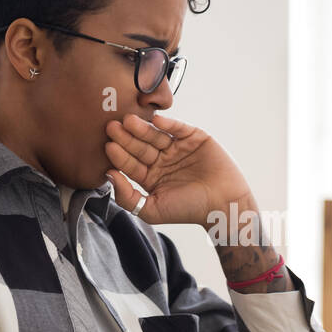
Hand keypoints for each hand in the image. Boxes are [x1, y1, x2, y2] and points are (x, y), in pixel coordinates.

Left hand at [104, 112, 251, 227]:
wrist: (223, 205)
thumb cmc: (188, 211)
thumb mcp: (151, 210)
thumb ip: (127, 197)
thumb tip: (108, 175)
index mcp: (151, 176)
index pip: (130, 163)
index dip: (119, 155)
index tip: (108, 146)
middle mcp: (162, 160)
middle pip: (140, 146)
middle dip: (126, 138)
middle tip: (111, 127)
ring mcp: (178, 148)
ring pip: (156, 135)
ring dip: (142, 128)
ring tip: (129, 121)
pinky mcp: (194, 138)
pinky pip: (179, 128)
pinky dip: (168, 123)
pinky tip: (156, 120)